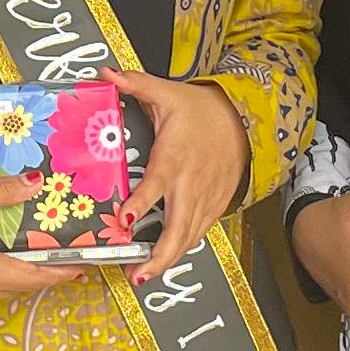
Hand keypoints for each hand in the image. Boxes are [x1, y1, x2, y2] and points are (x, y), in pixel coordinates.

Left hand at [109, 72, 250, 281]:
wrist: (243, 121)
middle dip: (158, 254)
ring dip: (167, 259)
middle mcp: (190, 184)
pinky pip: (198, 232)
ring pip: (188, 236)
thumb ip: (135, 84)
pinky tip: (165, 262)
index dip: (141, 203)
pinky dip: (182, 249)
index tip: (124, 218)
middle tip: (136, 273)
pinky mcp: (214, 206)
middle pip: (177, 226)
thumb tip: (106, 74)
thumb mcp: (167, 93)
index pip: (156, 184)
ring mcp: (204, 199)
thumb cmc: (202, 111)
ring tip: (143, 276)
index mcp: (174, 158)